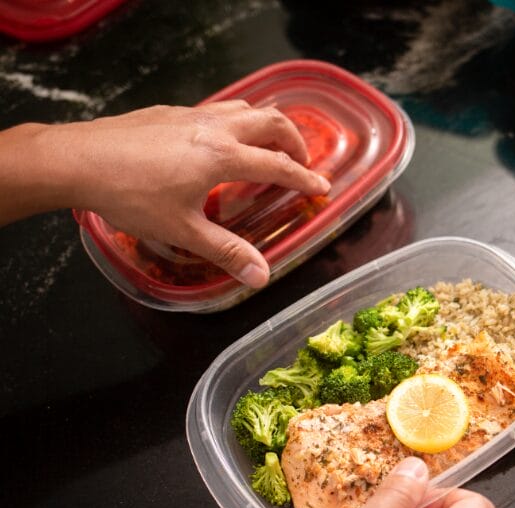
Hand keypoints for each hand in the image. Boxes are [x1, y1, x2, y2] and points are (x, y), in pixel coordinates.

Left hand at [0, 101, 329, 286]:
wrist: (76, 160)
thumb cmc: (130, 196)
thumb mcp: (182, 231)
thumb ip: (226, 252)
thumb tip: (262, 277)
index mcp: (222, 156)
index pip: (278, 164)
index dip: (305, 178)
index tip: (322, 188)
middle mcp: (213, 128)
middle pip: (270, 120)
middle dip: (294, 140)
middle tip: (301, 163)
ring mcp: (190, 115)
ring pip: (244, 107)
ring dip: (267, 124)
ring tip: (269, 147)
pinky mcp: (169, 112)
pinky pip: (218, 109)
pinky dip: (237, 122)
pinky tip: (220, 144)